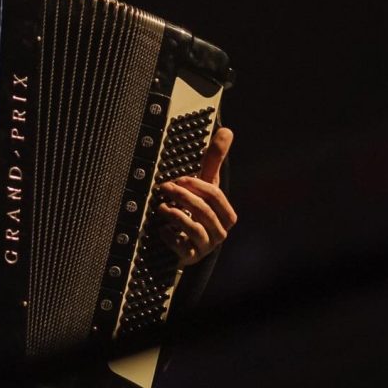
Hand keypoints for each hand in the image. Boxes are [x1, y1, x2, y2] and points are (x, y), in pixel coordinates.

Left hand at [156, 126, 236, 265]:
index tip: (179, 178)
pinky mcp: (191, 257)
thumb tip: (226, 130)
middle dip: (183, 197)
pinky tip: (161, 229)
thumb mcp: (205, 184)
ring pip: (195, 229)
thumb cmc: (197, 208)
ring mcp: (206, 246)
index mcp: (226, 214)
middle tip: (164, 188)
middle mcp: (219, 231)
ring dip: (175, 215)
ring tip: (161, 207)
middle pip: (204, 211)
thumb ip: (214, 159)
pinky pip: (183, 247)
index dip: (196, 185)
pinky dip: (170, 237)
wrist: (187, 241)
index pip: (215, 195)